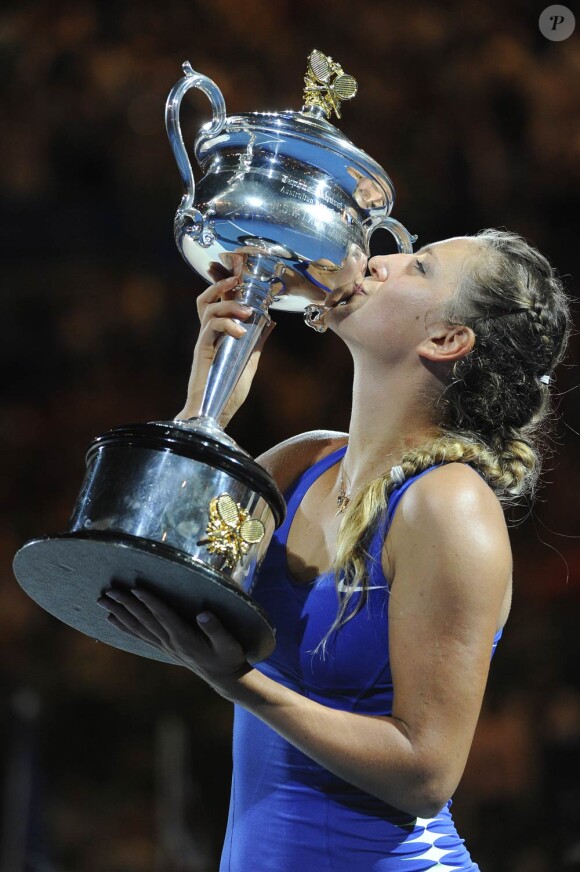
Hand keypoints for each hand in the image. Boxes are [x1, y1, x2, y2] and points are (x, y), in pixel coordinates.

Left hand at [97, 588, 250, 695]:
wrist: (223, 677)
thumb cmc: (228, 656)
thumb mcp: (228, 643)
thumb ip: (216, 629)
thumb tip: (204, 614)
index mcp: (184, 638)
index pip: (163, 616)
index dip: (150, 602)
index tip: (135, 589)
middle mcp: (170, 642)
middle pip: (144, 621)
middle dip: (126, 605)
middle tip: (108, 592)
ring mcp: (165, 645)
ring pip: (137, 627)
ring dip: (120, 614)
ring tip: (103, 602)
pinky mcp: (163, 647)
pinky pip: (139, 636)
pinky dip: (124, 626)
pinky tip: (112, 619)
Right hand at [175, 260, 274, 426]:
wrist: (216, 412)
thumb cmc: (229, 391)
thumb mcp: (250, 362)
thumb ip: (257, 342)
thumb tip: (270, 323)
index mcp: (219, 335)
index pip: (220, 304)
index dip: (227, 287)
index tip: (242, 277)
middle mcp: (208, 335)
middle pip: (206, 299)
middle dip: (220, 284)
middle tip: (237, 280)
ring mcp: (203, 341)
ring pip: (208, 308)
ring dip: (230, 305)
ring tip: (247, 313)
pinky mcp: (201, 350)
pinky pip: (210, 327)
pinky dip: (227, 324)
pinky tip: (241, 332)